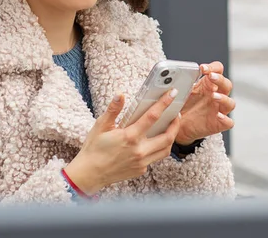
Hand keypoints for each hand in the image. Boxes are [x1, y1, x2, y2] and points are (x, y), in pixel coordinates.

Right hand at [64, 89, 180, 194]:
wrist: (90, 173)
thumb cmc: (94, 148)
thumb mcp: (100, 126)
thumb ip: (113, 110)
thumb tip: (120, 95)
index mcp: (130, 136)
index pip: (152, 117)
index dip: (164, 104)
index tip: (172, 94)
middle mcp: (139, 150)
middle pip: (167, 136)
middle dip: (175, 124)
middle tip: (177, 114)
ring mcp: (142, 162)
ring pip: (165, 149)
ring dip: (171, 137)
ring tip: (170, 128)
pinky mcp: (141, 170)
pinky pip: (155, 158)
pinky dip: (158, 148)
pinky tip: (153, 141)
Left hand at [175, 61, 234, 145]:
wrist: (177, 126)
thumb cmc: (180, 106)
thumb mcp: (179, 91)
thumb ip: (178, 82)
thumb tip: (168, 75)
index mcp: (207, 84)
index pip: (217, 70)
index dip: (213, 67)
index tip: (203, 68)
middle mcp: (215, 95)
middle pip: (226, 84)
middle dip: (220, 79)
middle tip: (211, 76)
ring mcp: (218, 109)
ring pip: (230, 102)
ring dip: (223, 98)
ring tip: (214, 95)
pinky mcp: (219, 123)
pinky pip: (228, 122)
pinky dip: (225, 119)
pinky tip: (218, 116)